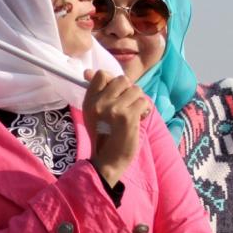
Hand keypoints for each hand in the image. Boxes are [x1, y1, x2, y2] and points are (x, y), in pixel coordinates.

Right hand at [82, 70, 150, 186]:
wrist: (109, 160)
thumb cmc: (104, 136)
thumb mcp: (94, 113)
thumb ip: (95, 92)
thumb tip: (88, 71)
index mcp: (89, 100)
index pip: (101, 74)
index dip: (113, 81)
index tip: (116, 95)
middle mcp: (99, 103)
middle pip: (122, 80)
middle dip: (129, 91)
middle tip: (127, 106)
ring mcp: (113, 109)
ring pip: (136, 90)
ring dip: (138, 101)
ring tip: (133, 113)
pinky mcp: (127, 117)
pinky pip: (143, 102)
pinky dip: (145, 110)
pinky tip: (139, 119)